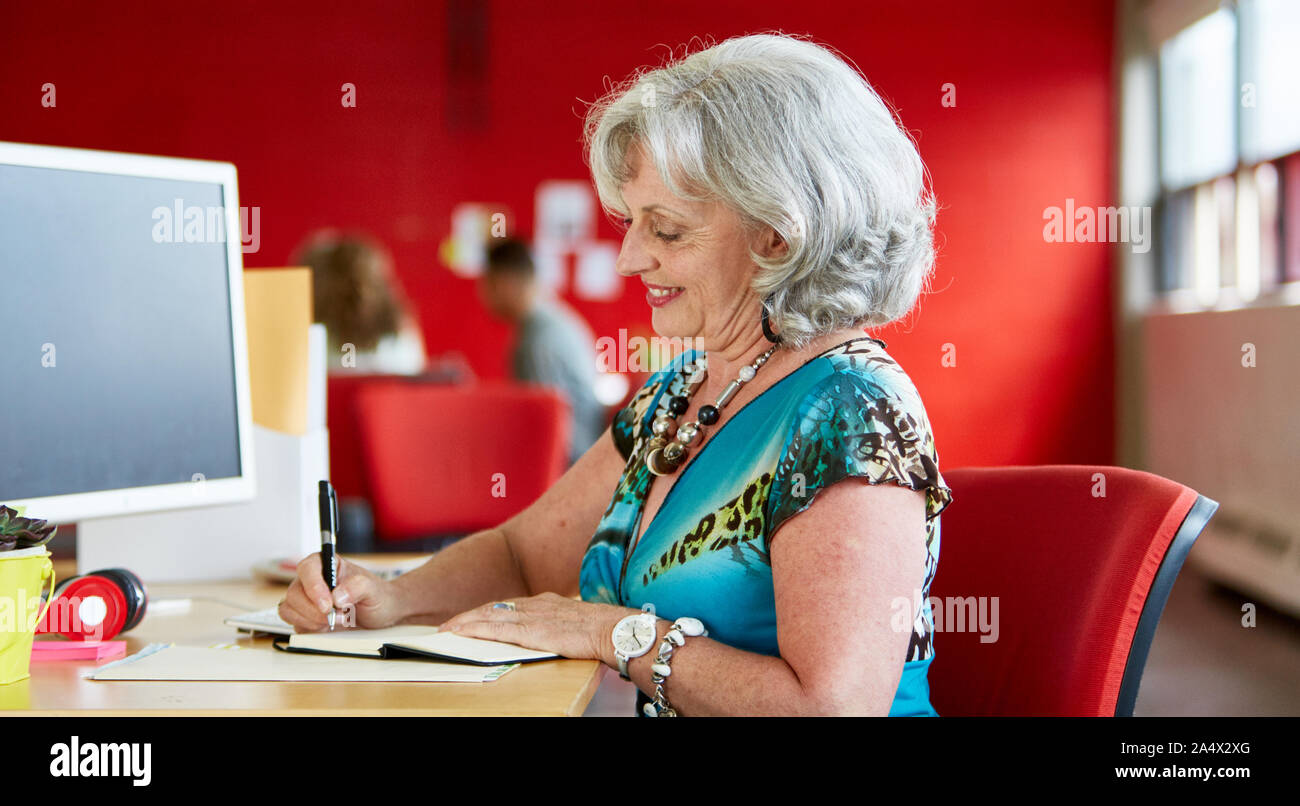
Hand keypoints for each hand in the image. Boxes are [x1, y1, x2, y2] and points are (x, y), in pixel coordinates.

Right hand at [278, 553, 404, 632]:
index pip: (307, 569)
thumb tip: (337, 596)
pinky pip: (294, 624)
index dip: (313, 587)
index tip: (327, 604)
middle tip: (338, 617)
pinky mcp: (304, 617)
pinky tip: (328, 628)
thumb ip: (357, 586)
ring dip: (312, 621)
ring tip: (337, 621)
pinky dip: (310, 629)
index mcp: (326, 564)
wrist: (381, 613)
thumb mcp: (373, 588)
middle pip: (294, 593)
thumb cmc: (376, 596)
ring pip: (289, 609)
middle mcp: (312, 580)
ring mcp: (305, 599)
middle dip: (314, 610)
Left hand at [438, 592, 634, 661]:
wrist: (614, 629)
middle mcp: (535, 604)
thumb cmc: (602, 630)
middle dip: (469, 616)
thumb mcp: (575, 622)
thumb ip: (558, 626)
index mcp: (546, 602)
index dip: (487, 612)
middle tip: (449, 625)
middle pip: (493, 608)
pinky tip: (460, 633)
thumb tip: (551, 635)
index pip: (508, 606)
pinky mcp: (530, 630)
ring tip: (447, 630)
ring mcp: (531, 616)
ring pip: (489, 615)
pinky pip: (494, 628)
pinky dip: (474, 629)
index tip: (472, 618)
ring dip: (465, 622)